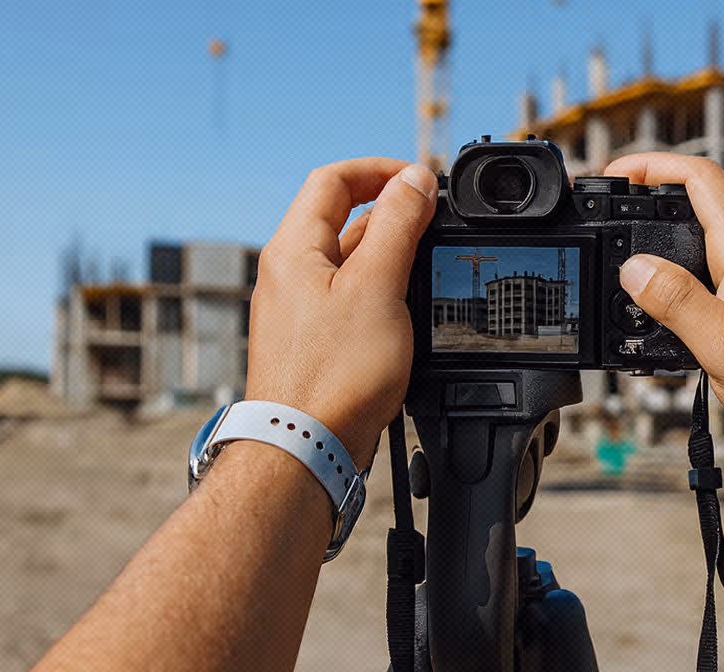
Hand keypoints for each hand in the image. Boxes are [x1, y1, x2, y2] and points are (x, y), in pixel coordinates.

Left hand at [245, 158, 437, 464]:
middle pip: (341, 218)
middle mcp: (288, 274)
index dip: (381, 171)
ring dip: (390, 257)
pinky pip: (350, 302)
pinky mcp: (312, 345)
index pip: (333, 179)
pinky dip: (382, 296)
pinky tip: (408, 318)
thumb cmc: (334, 375)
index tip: (422, 182)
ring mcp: (297, 311)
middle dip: (392, 215)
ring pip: (348, 263)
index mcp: (293, 248)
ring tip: (427, 273)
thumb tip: (415, 180)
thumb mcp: (378, 286)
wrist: (304, 448)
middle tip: (435, 226)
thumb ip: (398, 226)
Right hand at [607, 153, 723, 495]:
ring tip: (621, 284)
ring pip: (699, 255)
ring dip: (659, 260)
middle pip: (695, 210)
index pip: (701, 179)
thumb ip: (676, 302)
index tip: (614, 175)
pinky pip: (709, 292)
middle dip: (645, 210)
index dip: (653, 164)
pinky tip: (661, 328)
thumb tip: (633, 266)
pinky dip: (677, 299)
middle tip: (605, 228)